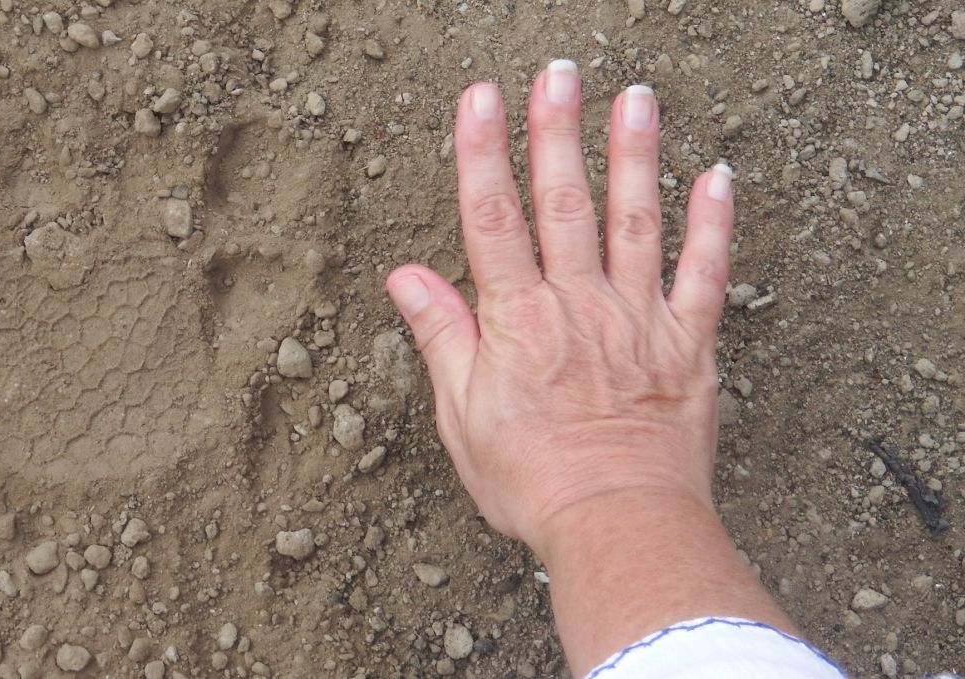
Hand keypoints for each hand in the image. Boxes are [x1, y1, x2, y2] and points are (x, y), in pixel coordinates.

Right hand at [386, 61, 734, 558]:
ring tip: (636, 99)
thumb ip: (442, 337)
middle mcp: (579, 306)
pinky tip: (718, 178)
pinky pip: (705, 276)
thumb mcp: (462, 417)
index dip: (482, 153)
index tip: (478, 98)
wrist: (618, 525)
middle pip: (564, 204)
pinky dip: (714, 227)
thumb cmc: (532, 481)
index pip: (491, 220)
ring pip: (636, 223)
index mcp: (518, 322)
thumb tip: (405, 277)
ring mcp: (638, 321)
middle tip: (559, 73)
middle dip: (557, 133)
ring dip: (635, 157)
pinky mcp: (687, 346)